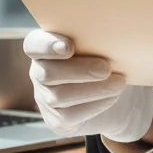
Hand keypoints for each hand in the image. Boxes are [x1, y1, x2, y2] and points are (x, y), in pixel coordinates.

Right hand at [23, 30, 152, 141]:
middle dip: (79, 71)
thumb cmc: (106, 55)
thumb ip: (96, 37)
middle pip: (47, 73)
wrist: (114, 88)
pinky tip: (113, 96)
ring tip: (119, 82)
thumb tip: (113, 32)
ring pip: (59, 96)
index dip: (47, 46)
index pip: (33, 44)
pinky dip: (95, 105)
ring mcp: (45, 97)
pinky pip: (70, 115)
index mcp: (45, 47)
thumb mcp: (100, 43)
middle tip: (106, 68)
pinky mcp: (57, 119)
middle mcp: (39, 72)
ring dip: (93, 89)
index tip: (69, 47)